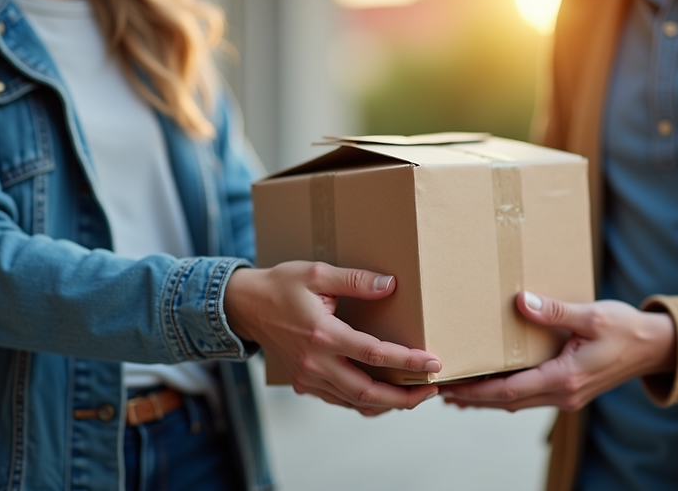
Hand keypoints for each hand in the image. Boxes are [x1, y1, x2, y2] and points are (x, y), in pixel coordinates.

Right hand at [225, 261, 441, 415]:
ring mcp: (309, 378)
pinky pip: (340, 401)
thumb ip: (356, 280)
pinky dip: (365, 402)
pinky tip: (384, 394)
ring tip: (415, 394)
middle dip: (404, 397)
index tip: (433, 363)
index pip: (373, 354)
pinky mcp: (304, 383)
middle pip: (368, 393)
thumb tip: (390, 285)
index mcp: (322, 334)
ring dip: (388, 403)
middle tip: (432, 390)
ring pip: (355, 403)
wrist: (244, 307)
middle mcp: (315, 363)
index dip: (407, 361)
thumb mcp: (317, 273)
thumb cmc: (281, 286)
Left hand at [440, 292, 675, 411]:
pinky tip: (491, 384)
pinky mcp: (569, 390)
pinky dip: (506, 393)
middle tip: (440, 390)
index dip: (477, 391)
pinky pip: (530, 396)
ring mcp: (567, 395)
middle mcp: (563, 394)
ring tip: (457, 390)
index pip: (509, 391)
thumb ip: (557, 311)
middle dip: (473, 398)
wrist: (656, 348)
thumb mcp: (593, 316)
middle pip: (507, 402)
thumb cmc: (627, 329)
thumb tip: (522, 302)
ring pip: (517, 402)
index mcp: (565, 378)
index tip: (451, 387)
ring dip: (487, 399)